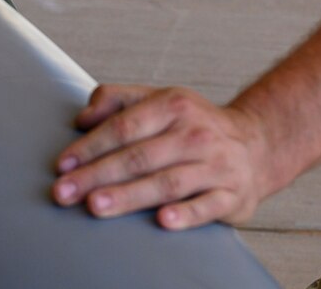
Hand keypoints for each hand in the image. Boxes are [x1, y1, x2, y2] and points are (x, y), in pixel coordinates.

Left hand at [51, 85, 276, 229]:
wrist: (257, 143)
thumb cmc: (194, 125)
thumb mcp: (160, 99)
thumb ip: (117, 100)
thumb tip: (83, 117)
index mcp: (174, 106)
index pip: (125, 126)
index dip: (91, 146)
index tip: (63, 165)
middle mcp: (195, 133)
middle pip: (140, 156)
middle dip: (99, 175)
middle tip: (66, 192)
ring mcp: (216, 165)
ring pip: (168, 182)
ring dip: (130, 195)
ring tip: (97, 206)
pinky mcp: (232, 195)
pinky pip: (207, 205)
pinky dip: (186, 214)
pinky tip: (163, 221)